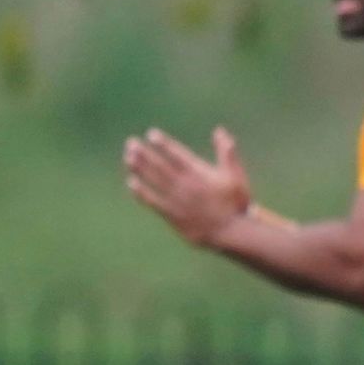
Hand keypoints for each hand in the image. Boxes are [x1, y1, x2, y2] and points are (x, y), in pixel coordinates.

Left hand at [123, 126, 251, 246]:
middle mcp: (184, 186)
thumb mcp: (235, 175)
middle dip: (145, 154)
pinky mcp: (172, 215)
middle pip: (160, 166)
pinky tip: (131, 183)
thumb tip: (219, 131)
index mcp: (199, 174)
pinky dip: (141, 192)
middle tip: (131, 143)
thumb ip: (227, 153)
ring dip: (140, 169)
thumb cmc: (235, 204)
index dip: (164, 144)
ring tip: (128, 157)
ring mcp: (176, 201)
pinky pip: (153, 202)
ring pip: (154, 181)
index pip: (177, 155)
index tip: (152, 134)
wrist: (229, 233)